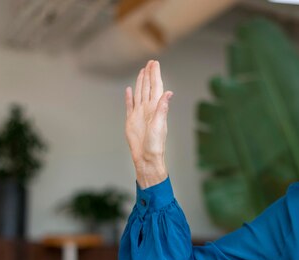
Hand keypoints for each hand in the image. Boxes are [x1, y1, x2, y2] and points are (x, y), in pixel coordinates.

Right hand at [125, 60, 171, 187]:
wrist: (146, 157)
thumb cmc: (155, 144)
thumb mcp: (159, 125)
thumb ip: (163, 108)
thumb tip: (169, 93)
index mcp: (156, 108)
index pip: (156, 87)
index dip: (155, 75)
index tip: (154, 63)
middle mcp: (148, 109)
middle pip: (148, 87)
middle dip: (149, 75)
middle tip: (150, 63)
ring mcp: (139, 114)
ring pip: (139, 93)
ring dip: (140, 82)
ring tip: (142, 72)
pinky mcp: (131, 120)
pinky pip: (129, 105)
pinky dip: (129, 97)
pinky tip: (129, 90)